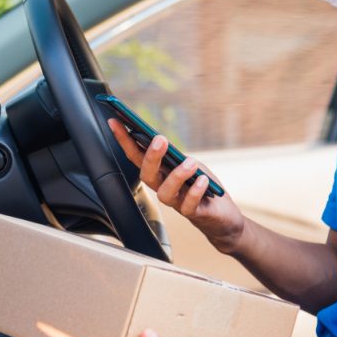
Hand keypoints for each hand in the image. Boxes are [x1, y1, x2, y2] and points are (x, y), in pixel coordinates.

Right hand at [107, 118, 245, 253]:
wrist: (222, 214)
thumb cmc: (203, 185)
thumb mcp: (190, 163)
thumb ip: (175, 155)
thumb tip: (160, 141)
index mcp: (160, 173)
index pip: (137, 156)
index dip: (124, 140)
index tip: (115, 121)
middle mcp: (163, 187)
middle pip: (147, 175)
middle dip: (151, 157)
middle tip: (159, 140)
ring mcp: (177, 202)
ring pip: (165, 193)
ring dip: (177, 176)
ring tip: (190, 163)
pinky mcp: (193, 213)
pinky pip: (189, 205)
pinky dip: (195, 192)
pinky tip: (204, 180)